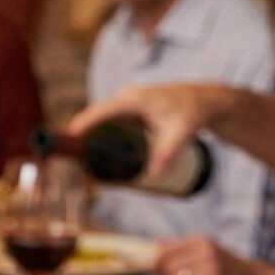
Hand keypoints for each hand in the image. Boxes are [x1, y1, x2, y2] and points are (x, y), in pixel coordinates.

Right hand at [65, 82, 244, 182]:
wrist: (205, 100)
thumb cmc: (191, 113)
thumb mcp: (180, 133)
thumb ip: (168, 153)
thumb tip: (155, 176)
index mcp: (134, 100)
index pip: (101, 112)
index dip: (83, 124)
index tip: (69, 138)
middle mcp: (126, 98)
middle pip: (97, 119)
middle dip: (84, 138)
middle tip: (78, 162)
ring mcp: (126, 103)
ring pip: (103, 122)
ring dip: (92, 138)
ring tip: (85, 160)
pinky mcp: (130, 109)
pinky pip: (109, 122)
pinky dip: (101, 135)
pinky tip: (96, 151)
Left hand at [156, 236, 256, 274]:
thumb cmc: (222, 262)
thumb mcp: (205, 246)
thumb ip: (179, 245)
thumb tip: (152, 245)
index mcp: (203, 242)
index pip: (165, 250)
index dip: (154, 258)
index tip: (151, 264)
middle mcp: (207, 256)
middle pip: (169, 266)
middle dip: (163, 273)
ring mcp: (211, 274)